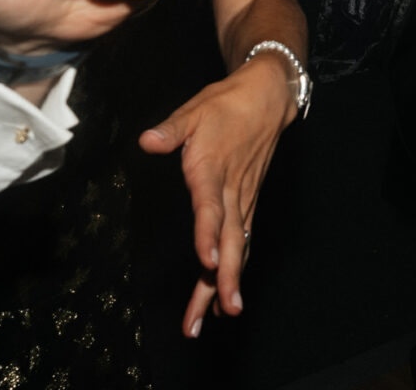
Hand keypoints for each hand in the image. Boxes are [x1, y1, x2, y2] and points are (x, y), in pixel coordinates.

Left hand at [139, 55, 294, 335]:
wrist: (268, 98)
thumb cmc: (226, 105)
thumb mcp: (195, 109)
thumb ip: (171, 129)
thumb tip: (148, 140)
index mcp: (213, 171)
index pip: (211, 209)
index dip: (209, 236)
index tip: (208, 263)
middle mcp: (231, 192)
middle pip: (230, 241)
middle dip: (223, 279)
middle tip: (219, 313)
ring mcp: (243, 199)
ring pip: (238, 247)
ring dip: (228, 282)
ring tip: (219, 316)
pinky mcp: (248, 202)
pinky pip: (243, 241)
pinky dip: (237, 268)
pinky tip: (226, 293)